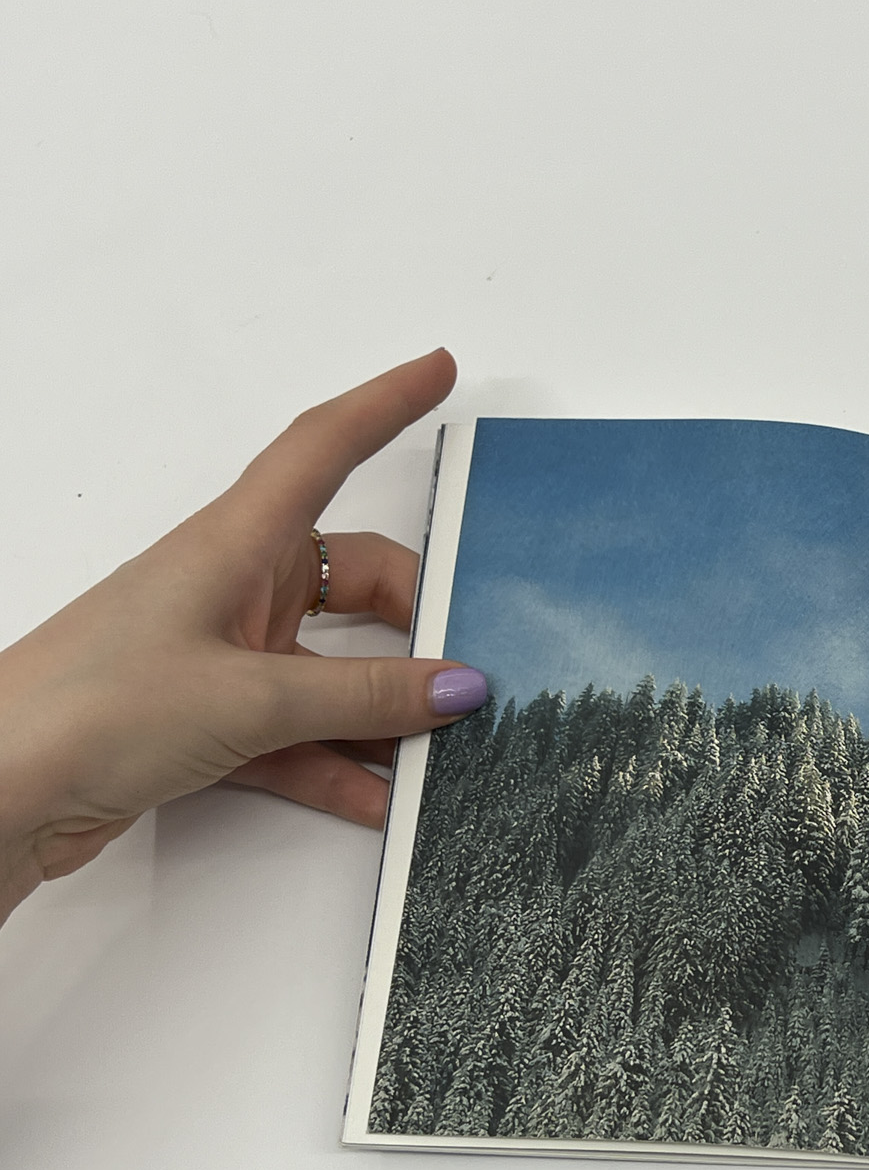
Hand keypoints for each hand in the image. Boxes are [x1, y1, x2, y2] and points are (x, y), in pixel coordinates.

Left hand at [0, 350, 488, 920]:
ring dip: (382, 709)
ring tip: (442, 750)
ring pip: (331, 665)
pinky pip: (297, 732)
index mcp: (233, 544)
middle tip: (474, 660)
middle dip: (418, 617)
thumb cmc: (93, 709)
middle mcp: (231, 588)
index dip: (383, 403)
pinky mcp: (204, 720)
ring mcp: (219, 656)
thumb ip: (364, 694)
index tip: (437, 369)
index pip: (322, 448)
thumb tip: (461, 687)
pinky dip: (337, 763)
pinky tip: (377, 800)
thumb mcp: (249, 697)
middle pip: (354, 578)